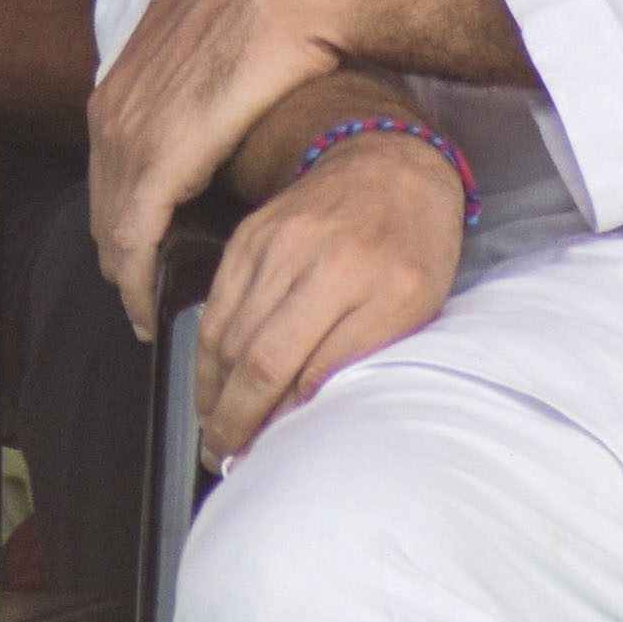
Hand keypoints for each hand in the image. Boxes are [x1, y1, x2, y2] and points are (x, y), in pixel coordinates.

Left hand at [90, 0, 346, 332]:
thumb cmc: (277, 5)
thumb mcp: (217, 38)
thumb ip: (200, 73)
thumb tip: (218, 101)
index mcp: (128, 73)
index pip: (111, 159)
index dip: (121, 207)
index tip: (138, 248)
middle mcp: (115, 102)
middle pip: (103, 193)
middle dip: (118, 246)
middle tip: (138, 291)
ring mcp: (132, 129)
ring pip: (111, 220)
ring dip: (126, 270)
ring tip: (145, 306)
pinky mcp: (158, 157)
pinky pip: (133, 233)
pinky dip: (136, 275)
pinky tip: (147, 303)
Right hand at [193, 132, 463, 458]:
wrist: (389, 163)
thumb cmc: (414, 245)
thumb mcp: (413, 308)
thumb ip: (358, 356)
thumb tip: (296, 412)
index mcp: (365, 282)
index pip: (294, 370)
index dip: (267, 422)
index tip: (257, 458)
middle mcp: (313, 259)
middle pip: (252, 357)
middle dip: (231, 418)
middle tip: (221, 455)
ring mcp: (274, 244)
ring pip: (226, 334)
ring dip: (212, 390)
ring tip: (214, 426)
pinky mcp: (248, 235)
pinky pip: (217, 304)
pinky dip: (209, 350)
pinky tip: (212, 379)